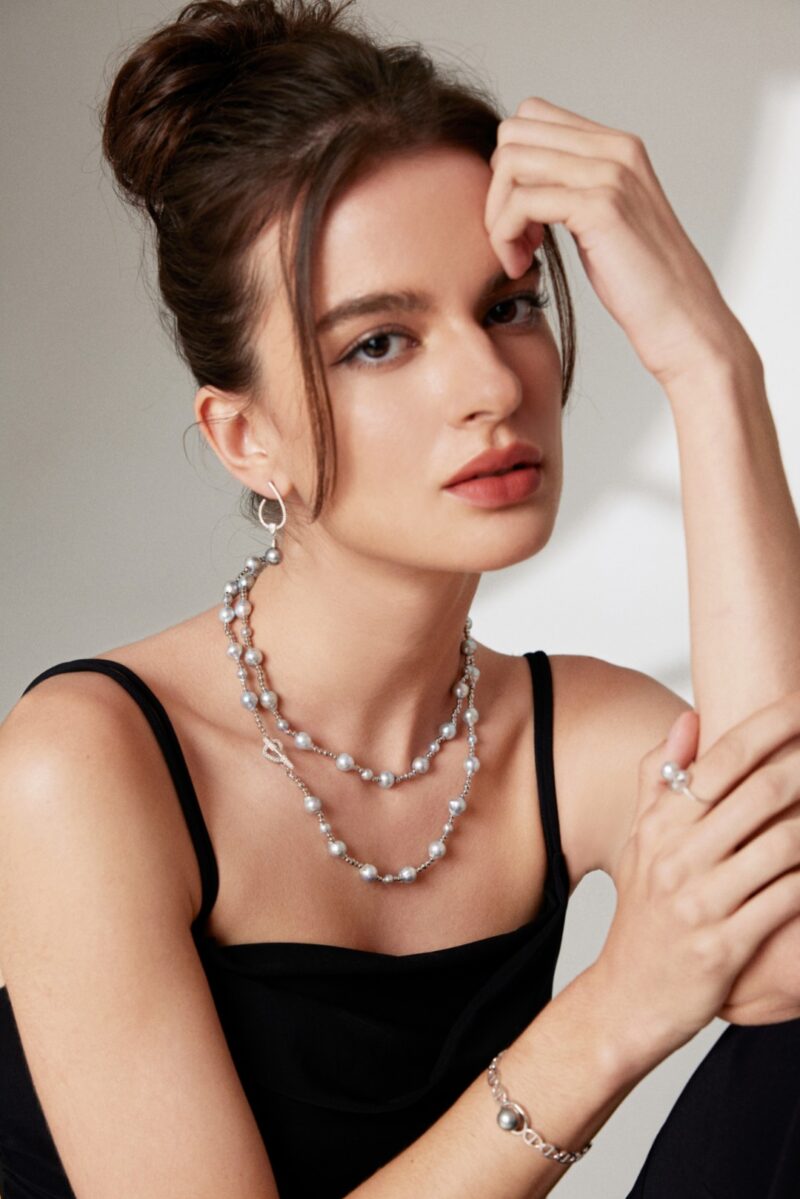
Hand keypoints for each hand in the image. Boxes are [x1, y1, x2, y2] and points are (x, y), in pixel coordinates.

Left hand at [484, 96, 751, 386]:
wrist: (681, 318)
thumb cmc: (640, 281)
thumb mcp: (603, 218)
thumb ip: (572, 187)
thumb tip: (518, 179)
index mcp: (616, 146)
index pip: (532, 116)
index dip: (510, 167)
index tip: (522, 216)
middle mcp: (614, 149)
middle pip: (513, 134)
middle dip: (496, 188)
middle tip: (513, 237)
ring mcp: (609, 174)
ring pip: (510, 164)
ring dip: (497, 215)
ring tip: (517, 254)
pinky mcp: (600, 207)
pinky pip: (522, 202)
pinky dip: (505, 237)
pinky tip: (521, 265)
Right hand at [592, 691, 799, 1064]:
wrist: (627, 997)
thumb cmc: (644, 915)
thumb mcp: (641, 841)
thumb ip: (661, 777)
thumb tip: (690, 720)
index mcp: (660, 824)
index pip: (722, 758)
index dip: (772, 726)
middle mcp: (678, 856)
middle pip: (762, 792)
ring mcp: (701, 901)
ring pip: (785, 844)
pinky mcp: (726, 945)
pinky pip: (789, 900)